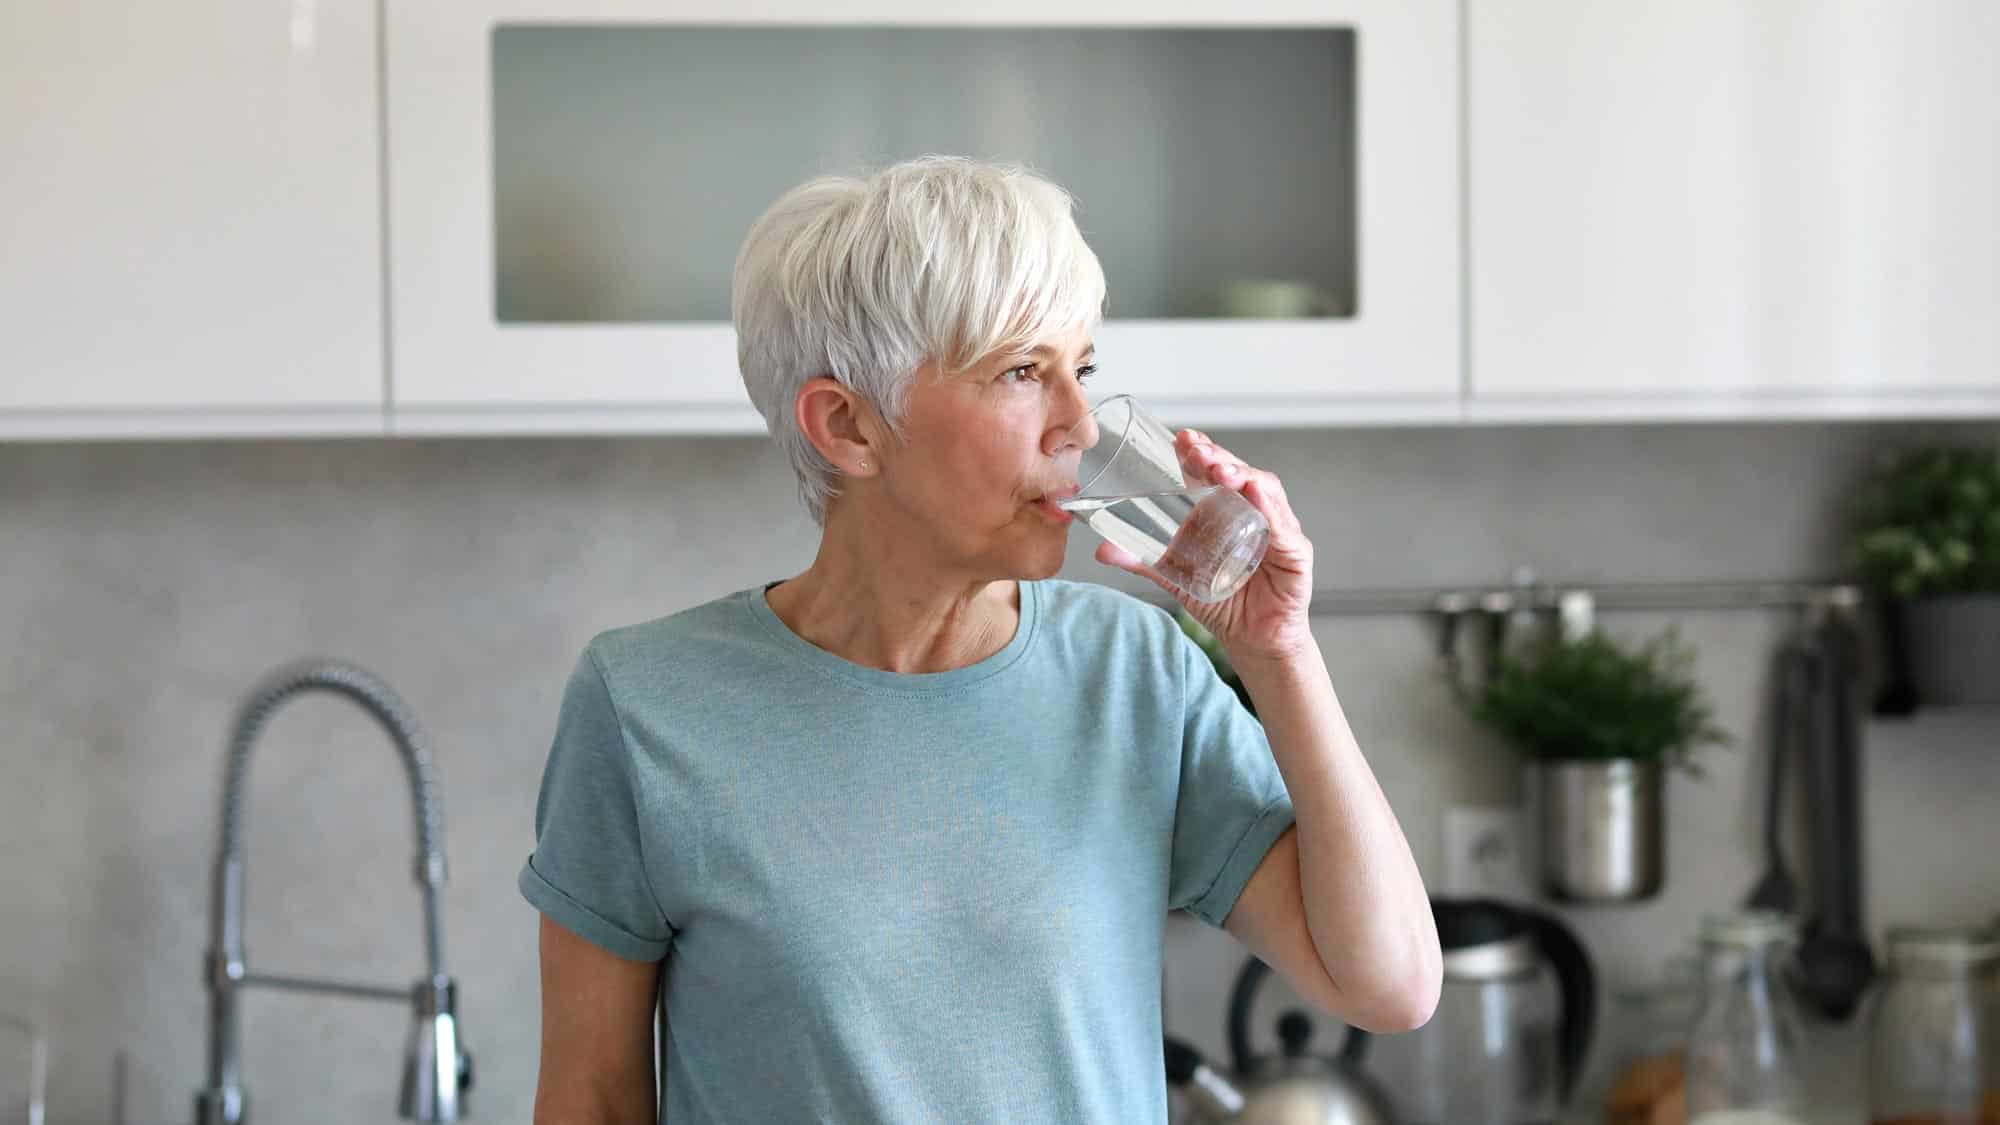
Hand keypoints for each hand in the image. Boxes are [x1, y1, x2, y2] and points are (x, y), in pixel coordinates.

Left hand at [1093, 429, 1314, 664]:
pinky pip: (1284, 526)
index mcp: (1228, 510)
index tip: (1180, 439)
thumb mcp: (1177, 579)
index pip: (1217, 470)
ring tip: (1220, 469)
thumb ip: (1144, 561)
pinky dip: (1271, 507)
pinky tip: (1256, 492)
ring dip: (1242, 474)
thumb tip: (1102, 550)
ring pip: (1265, 490)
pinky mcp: (1296, 554)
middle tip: (1195, 451)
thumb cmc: (1224, 604)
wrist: (1253, 643)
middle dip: (1218, 457)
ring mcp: (1278, 529)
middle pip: (1240, 473)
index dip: (1201, 450)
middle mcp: (1255, 512)